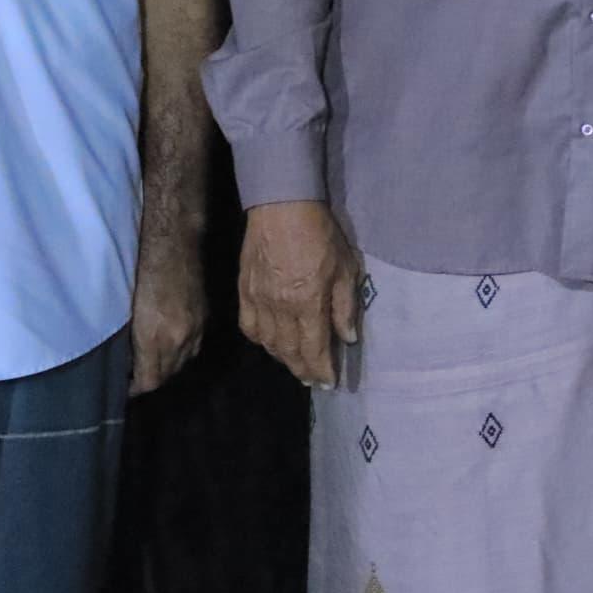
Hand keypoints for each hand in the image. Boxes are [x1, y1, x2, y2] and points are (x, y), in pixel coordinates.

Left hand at [127, 232, 207, 396]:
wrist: (172, 247)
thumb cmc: (139, 275)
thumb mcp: (126, 312)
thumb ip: (129, 340)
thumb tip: (126, 360)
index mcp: (154, 338)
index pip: (149, 381)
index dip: (135, 389)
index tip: (123, 386)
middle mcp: (179, 339)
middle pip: (167, 375)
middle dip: (151, 380)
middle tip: (133, 377)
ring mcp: (195, 329)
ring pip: (183, 363)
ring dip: (167, 368)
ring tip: (150, 363)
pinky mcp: (204, 319)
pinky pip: (194, 348)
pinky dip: (181, 353)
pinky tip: (170, 346)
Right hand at [239, 200, 361, 387]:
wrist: (282, 208)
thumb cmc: (321, 235)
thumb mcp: (346, 268)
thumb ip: (345, 306)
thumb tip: (349, 338)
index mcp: (308, 303)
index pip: (314, 348)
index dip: (321, 369)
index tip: (329, 383)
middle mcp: (280, 308)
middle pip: (289, 351)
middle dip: (303, 369)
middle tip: (313, 381)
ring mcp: (258, 301)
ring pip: (269, 343)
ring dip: (283, 359)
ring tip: (297, 366)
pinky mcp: (244, 292)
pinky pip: (250, 327)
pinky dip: (262, 341)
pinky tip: (272, 344)